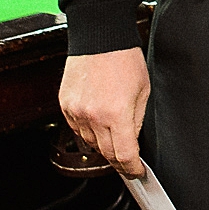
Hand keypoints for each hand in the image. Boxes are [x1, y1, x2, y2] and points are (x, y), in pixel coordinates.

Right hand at [58, 47, 149, 176]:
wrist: (100, 37)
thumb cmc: (124, 59)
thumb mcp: (143, 91)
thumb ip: (136, 121)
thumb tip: (131, 142)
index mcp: (117, 114)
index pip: (124, 155)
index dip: (132, 169)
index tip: (137, 172)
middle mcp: (94, 116)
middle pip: (106, 153)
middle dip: (119, 160)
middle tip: (127, 161)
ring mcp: (77, 111)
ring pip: (89, 143)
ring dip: (102, 144)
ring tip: (113, 134)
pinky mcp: (66, 105)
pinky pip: (76, 129)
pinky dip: (87, 131)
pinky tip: (97, 121)